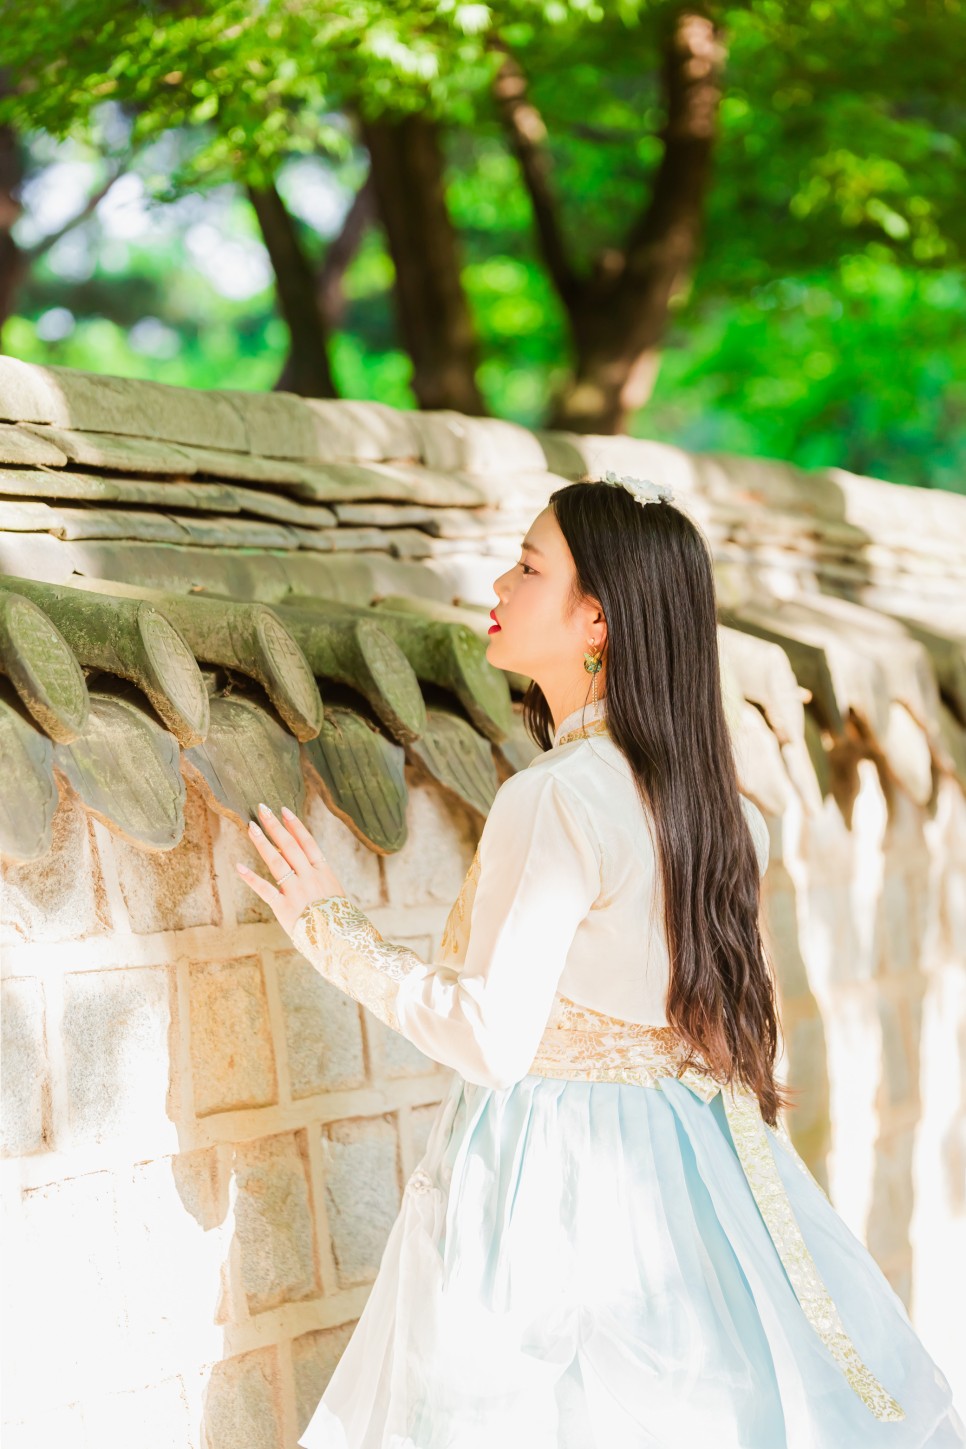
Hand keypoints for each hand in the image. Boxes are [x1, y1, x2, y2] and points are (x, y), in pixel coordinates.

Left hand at [235, 802, 347, 935]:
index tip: (284, 810)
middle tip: (262, 809)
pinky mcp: (284, 907)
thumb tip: (304, 863)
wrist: (341, 941)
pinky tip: (239, 866)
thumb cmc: (339, 919)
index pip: (308, 843)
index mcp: (323, 872)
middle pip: (290, 846)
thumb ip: (319, 878)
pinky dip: (251, 878)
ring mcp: (297, 891)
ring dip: (263, 843)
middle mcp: (310, 877)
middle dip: (275, 826)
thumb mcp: (334, 893)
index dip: (295, 826)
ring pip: (277, 861)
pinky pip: (265, 889)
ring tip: (252, 827)